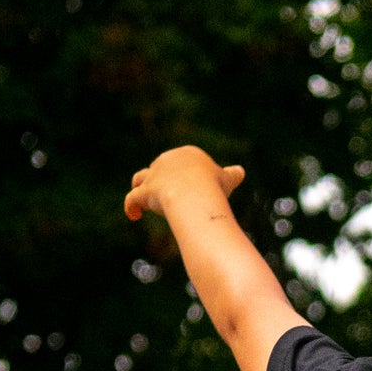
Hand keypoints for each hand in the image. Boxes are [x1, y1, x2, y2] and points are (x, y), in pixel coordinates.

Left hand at [124, 145, 244, 220]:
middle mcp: (167, 160)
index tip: (189, 190)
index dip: (184, 175)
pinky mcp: (144, 192)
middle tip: (168, 201)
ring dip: (139, 188)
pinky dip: (131, 207)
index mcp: (188, 154)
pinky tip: (133, 216)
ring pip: (140, 178)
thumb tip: (240, 171)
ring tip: (142, 201)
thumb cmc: (214, 187)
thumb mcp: (227, 180)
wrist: (196, 194)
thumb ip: (231, 176)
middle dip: (162, 183)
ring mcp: (154, 176)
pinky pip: (132, 200)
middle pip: (161, 170)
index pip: (183, 162)